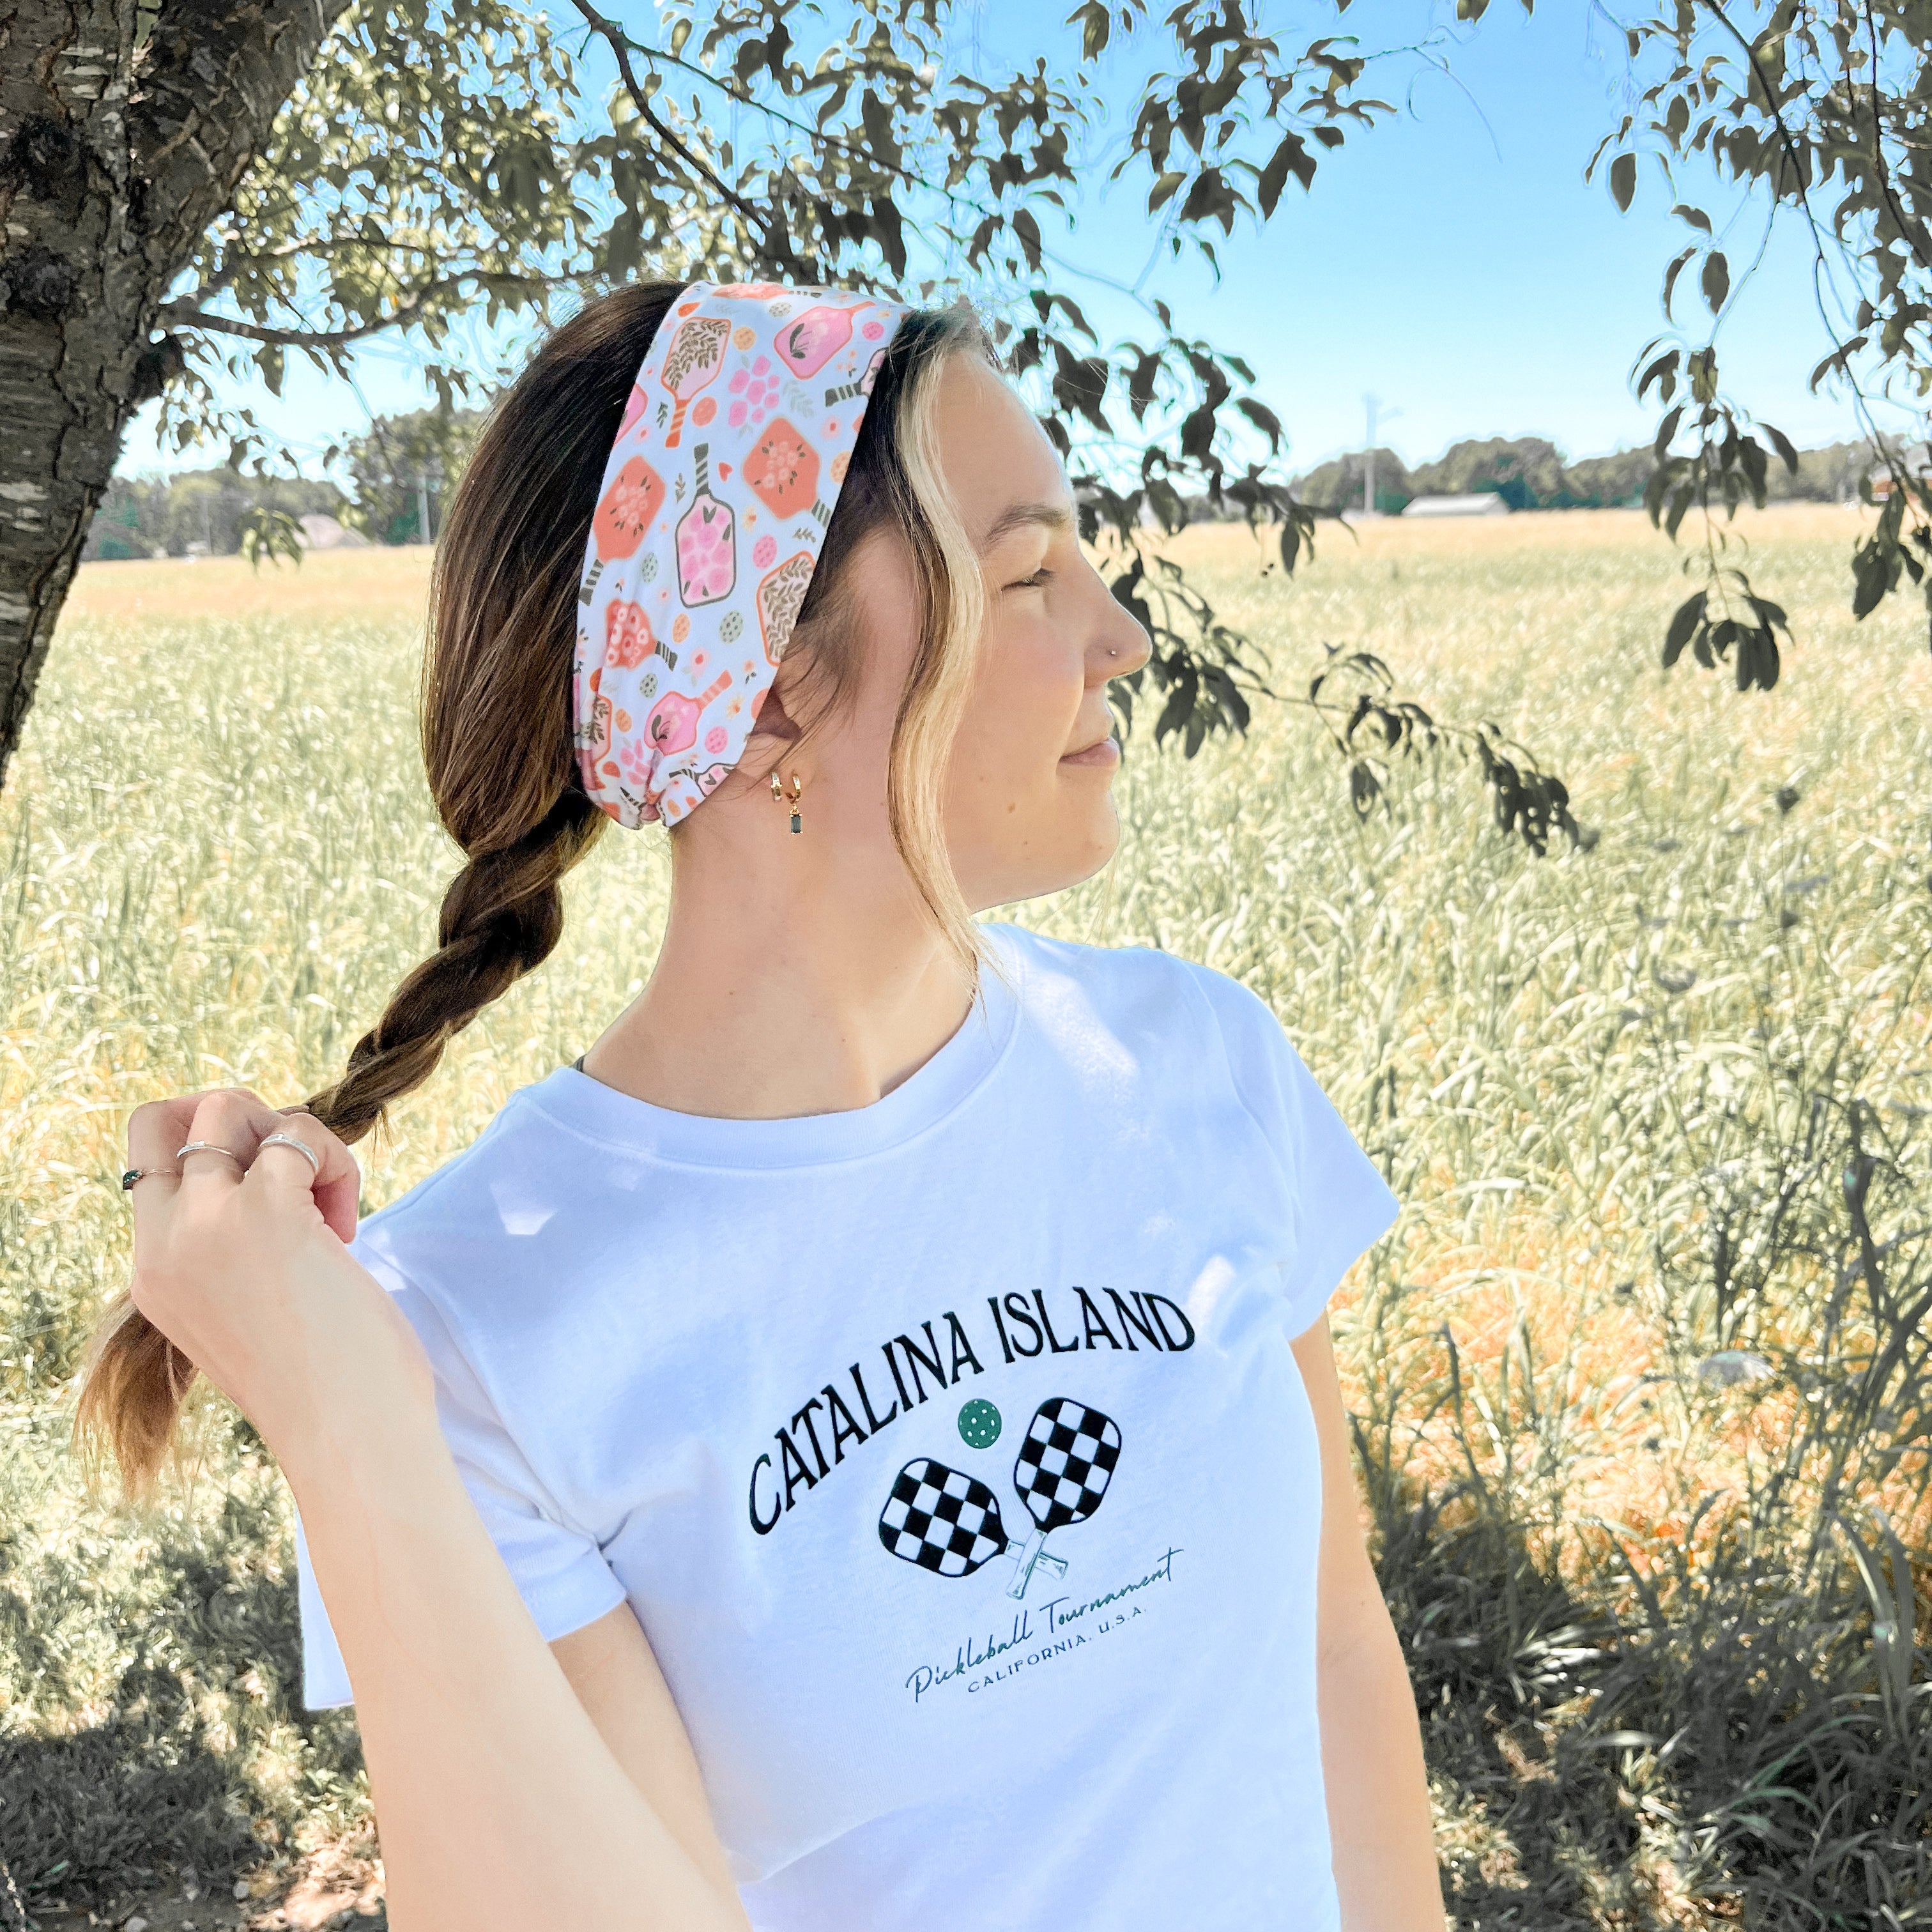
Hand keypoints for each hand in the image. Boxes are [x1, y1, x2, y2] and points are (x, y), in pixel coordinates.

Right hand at [125, 1087, 434, 1469]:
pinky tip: (346, 1226)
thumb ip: (231, 1249)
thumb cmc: (322, 1381)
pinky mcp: (265, 1212)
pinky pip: (298, 1134)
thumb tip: (276, 1166)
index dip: (212, 1147)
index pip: (147, 1163)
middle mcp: (164, 1245)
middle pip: (161, 1117)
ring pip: (226, 1105)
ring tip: (326, 1203)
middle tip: (290, 1170)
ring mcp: (207, 1225)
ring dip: (293, 1135)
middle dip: (236, 1117)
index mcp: (153, 1274)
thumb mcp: (246, 1309)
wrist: (346, 1435)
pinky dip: (336, 1162)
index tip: (268, 1184)